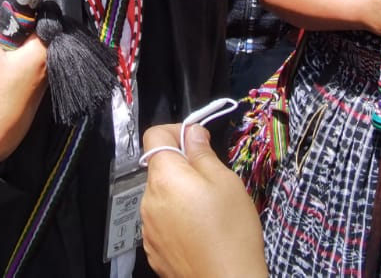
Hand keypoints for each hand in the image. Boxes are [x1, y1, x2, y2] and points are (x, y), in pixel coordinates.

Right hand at [0, 5, 47, 165]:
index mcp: (42, 54)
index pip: (43, 23)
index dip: (29, 15)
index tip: (13, 11)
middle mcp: (49, 65)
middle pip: (39, 37)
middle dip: (21, 31)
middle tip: (2, 30)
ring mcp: (45, 79)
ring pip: (34, 52)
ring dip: (19, 47)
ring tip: (1, 46)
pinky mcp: (38, 89)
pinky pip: (32, 65)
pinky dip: (20, 60)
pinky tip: (5, 64)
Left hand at [140, 123, 267, 277]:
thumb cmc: (231, 233)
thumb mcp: (225, 182)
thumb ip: (202, 153)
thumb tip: (192, 133)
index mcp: (165, 177)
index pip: (154, 135)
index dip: (176, 131)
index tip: (198, 141)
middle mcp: (149, 200)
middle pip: (159, 168)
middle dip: (183, 167)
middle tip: (212, 180)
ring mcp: (149, 227)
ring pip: (162, 196)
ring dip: (180, 195)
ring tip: (209, 211)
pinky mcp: (154, 249)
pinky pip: (163, 222)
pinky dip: (177, 219)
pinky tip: (200, 231)